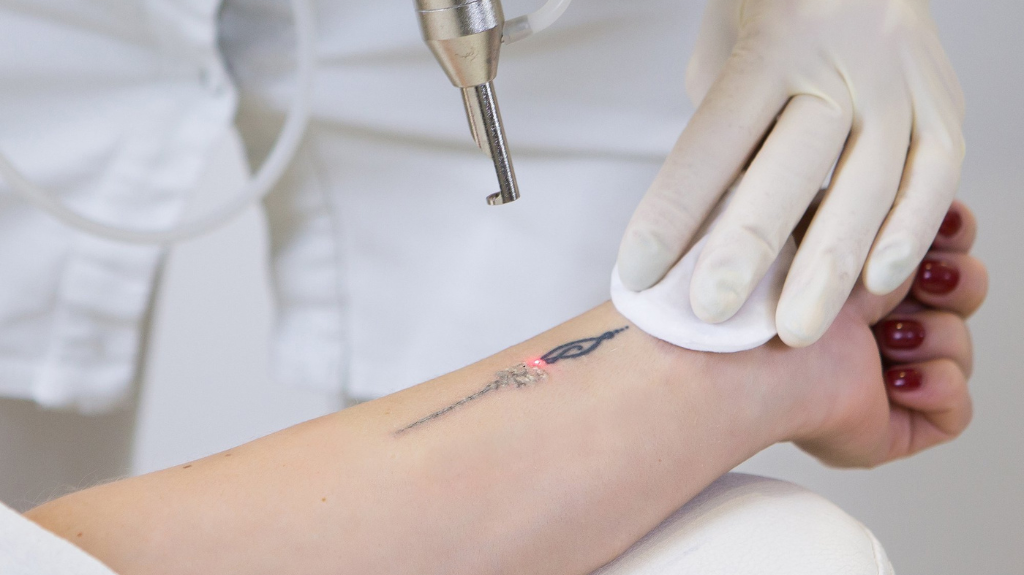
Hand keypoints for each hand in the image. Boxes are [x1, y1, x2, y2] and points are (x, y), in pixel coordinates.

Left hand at [617, 0, 964, 347]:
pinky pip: (934, 175)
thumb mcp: (723, 55)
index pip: (714, 142)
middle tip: (715, 312)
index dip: (675, 212)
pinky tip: (877, 282)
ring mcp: (898, 81)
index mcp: (770, 46)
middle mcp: (839, 62)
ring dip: (828, 267)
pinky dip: (908, 232)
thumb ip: (721, 133)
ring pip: (868, 184)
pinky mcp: (941, 101)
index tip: (642, 270)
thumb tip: (699, 222)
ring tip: (794, 328)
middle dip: (748, 249)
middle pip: (791, 167)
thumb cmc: (772, 11)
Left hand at [768, 201, 983, 466]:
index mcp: (847, 271)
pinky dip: (936, 387)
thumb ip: (881, 210)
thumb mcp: (830, 221)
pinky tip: (892, 379)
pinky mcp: (890, 427)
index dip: (947, 236)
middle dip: (956, 281)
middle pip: (960, 293)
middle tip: (925, 281)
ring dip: (936, 336)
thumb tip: (930, 209)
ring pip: (959, 348)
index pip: (928, 246)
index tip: (943, 226)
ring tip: (884, 337)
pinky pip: (955, 411)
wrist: (752, 356)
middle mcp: (864, 321)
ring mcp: (878, 375)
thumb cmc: (770, 287)